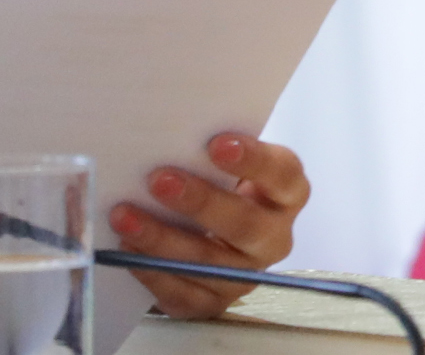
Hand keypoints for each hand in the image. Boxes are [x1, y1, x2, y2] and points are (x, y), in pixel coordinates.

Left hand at [109, 134, 309, 318]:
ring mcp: (245, 274)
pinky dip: (152, 271)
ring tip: (124, 215)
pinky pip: (183, 293)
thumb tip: (171, 135)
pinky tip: (127, 250)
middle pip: (246, 225)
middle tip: (159, 180)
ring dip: (162, 239)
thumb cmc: (216, 188)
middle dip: (201, 202)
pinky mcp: (213, 302)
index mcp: (287, 195)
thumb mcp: (225, 168)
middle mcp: (275, 237)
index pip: (283, 175)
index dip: (254, 160)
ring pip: (208, 262)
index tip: (216, 143)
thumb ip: (212, 155)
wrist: (208, 239)